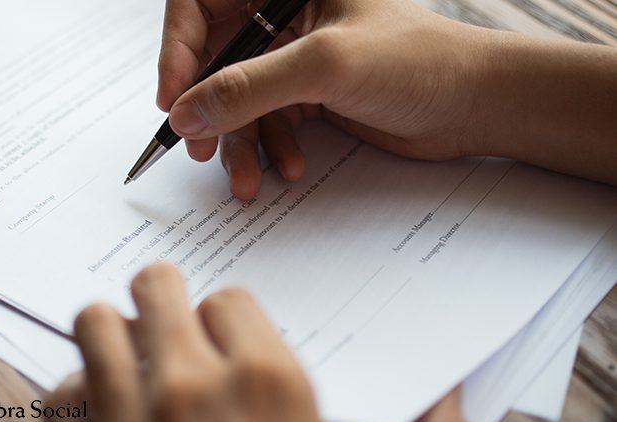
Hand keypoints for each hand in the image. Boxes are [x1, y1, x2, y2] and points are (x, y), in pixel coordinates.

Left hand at [46, 262, 474, 421]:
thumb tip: (455, 406)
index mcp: (270, 388)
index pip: (230, 299)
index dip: (229, 318)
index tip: (229, 339)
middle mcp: (190, 388)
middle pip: (156, 288)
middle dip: (163, 300)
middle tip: (170, 321)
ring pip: (94, 325)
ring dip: (110, 335)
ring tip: (129, 357)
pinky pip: (56, 395)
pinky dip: (71, 397)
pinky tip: (97, 416)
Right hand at [159, 0, 616, 198]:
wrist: (473, 105)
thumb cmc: (419, 61)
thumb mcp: (325, 66)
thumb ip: (249, 86)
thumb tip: (185, 111)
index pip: (202, 4)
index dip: (179, 48)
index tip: (173, 96)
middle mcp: (283, 13)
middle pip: (214, 57)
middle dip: (207, 107)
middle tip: (200, 146)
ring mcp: (293, 56)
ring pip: (236, 97)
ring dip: (238, 141)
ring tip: (246, 178)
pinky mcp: (305, 93)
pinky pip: (263, 121)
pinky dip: (268, 148)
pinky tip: (288, 167)